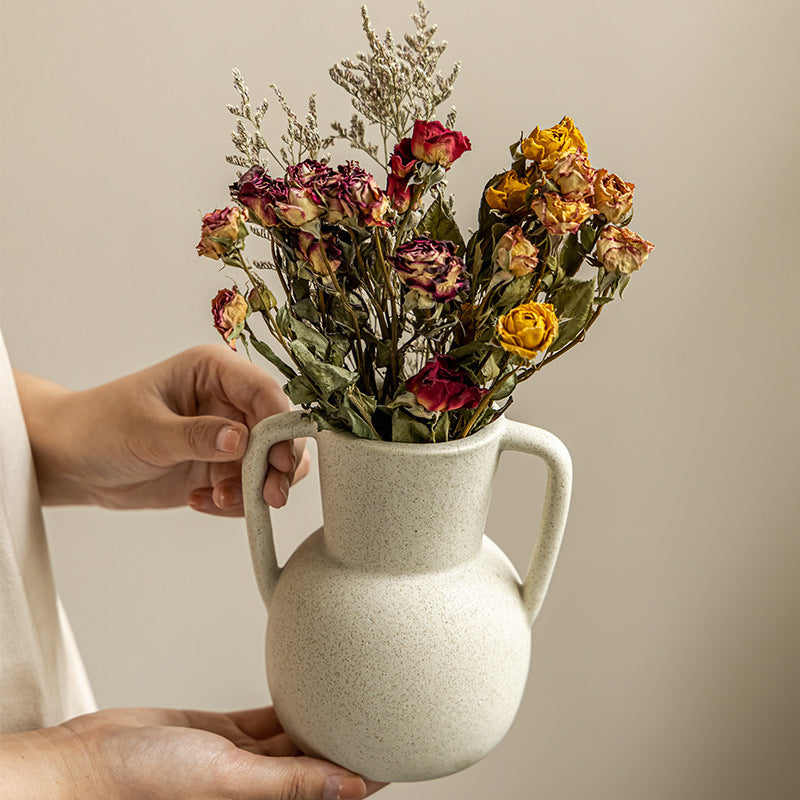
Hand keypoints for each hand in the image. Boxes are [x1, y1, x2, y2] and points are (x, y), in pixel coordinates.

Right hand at [0, 706, 384, 799]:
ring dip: (317, 720)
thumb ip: (289, 785)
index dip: (362, 775)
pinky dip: (284, 704)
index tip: (395, 752)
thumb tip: (351, 788)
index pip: (327, 792)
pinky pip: (264, 718)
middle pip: (313, 765)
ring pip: (292, 738)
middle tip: (378, 714)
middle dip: (343, 744)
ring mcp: (239, 759)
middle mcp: (255, 788)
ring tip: (351, 698)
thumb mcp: (227, 781)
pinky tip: (304, 687)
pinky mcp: (221, 733)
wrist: (89, 761)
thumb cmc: (142, 784)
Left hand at [16, 345, 309, 512]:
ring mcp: (228, 436)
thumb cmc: (100, 427)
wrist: (74, 462)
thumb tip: (240, 440)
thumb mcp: (146, 430)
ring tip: (221, 500)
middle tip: (269, 496)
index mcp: (215, 371)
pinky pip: (249, 488)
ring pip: (271, 463)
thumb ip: (196, 436)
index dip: (280, 427)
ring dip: (257, 488)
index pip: (266, 392)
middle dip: (278, 466)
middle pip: (279, 430)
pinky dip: (236, 502)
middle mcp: (229, 401)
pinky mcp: (222, 467)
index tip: (279, 462)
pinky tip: (201, 501)